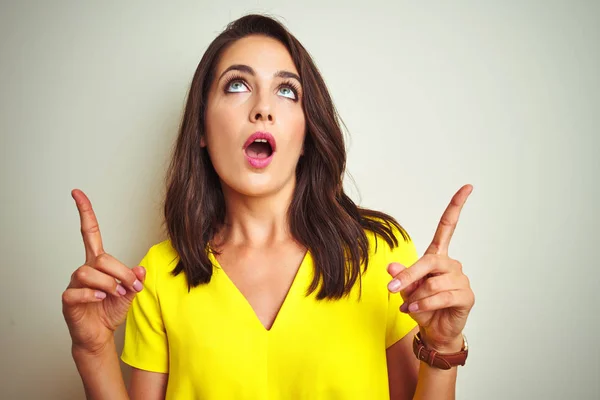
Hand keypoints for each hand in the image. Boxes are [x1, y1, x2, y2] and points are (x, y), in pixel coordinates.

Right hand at [62, 189, 144, 354]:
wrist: (100, 335)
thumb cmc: (111, 310)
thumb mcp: (130, 292)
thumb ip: (135, 279)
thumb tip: (140, 268)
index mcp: (99, 263)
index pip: (90, 232)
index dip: (85, 212)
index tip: (77, 193)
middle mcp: (85, 269)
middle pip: (101, 257)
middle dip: (121, 271)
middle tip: (132, 286)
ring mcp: (75, 284)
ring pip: (88, 271)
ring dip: (109, 283)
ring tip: (116, 294)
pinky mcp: (69, 299)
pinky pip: (77, 290)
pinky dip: (93, 294)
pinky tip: (102, 298)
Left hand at [387, 184, 474, 351]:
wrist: (434, 331)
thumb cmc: (421, 306)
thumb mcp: (405, 290)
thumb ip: (401, 277)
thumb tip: (392, 266)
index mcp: (438, 257)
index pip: (448, 226)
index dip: (456, 206)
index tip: (468, 187)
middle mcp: (451, 265)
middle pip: (430, 260)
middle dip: (410, 275)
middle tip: (392, 289)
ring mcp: (461, 280)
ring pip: (433, 282)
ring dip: (417, 296)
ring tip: (411, 306)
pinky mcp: (466, 296)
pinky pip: (441, 296)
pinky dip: (425, 304)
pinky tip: (417, 310)